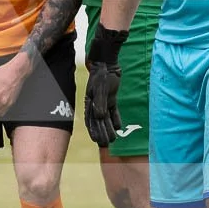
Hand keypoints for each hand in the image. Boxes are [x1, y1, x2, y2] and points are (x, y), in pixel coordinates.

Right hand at [83, 23, 128, 146]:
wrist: (106, 63)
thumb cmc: (101, 75)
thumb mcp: (100, 89)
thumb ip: (100, 103)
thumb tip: (100, 117)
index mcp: (89, 103)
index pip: (91, 120)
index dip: (94, 131)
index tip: (97, 141)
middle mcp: (95, 104)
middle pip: (99, 122)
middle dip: (102, 133)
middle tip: (107, 144)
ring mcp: (103, 101)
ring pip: (106, 118)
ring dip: (109, 129)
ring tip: (113, 139)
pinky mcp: (111, 98)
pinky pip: (113, 111)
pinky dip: (116, 119)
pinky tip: (119, 127)